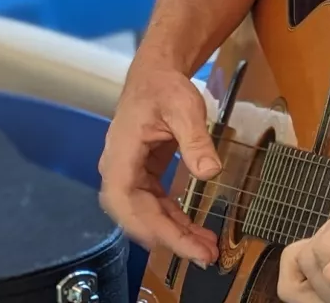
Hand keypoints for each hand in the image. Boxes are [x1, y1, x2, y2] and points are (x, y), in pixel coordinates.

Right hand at [98, 63, 222, 264]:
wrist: (156, 74)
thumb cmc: (164, 87)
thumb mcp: (184, 107)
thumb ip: (195, 139)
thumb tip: (211, 171)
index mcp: (121, 155)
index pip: (129, 202)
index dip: (155, 228)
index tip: (185, 244)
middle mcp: (118, 170)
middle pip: (137, 217)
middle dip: (170, 239)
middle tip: (205, 255)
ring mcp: (129, 175)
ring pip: (146, 216)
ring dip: (174, 234)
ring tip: (207, 248)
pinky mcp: (142, 177)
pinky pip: (155, 206)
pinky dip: (174, 220)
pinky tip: (195, 231)